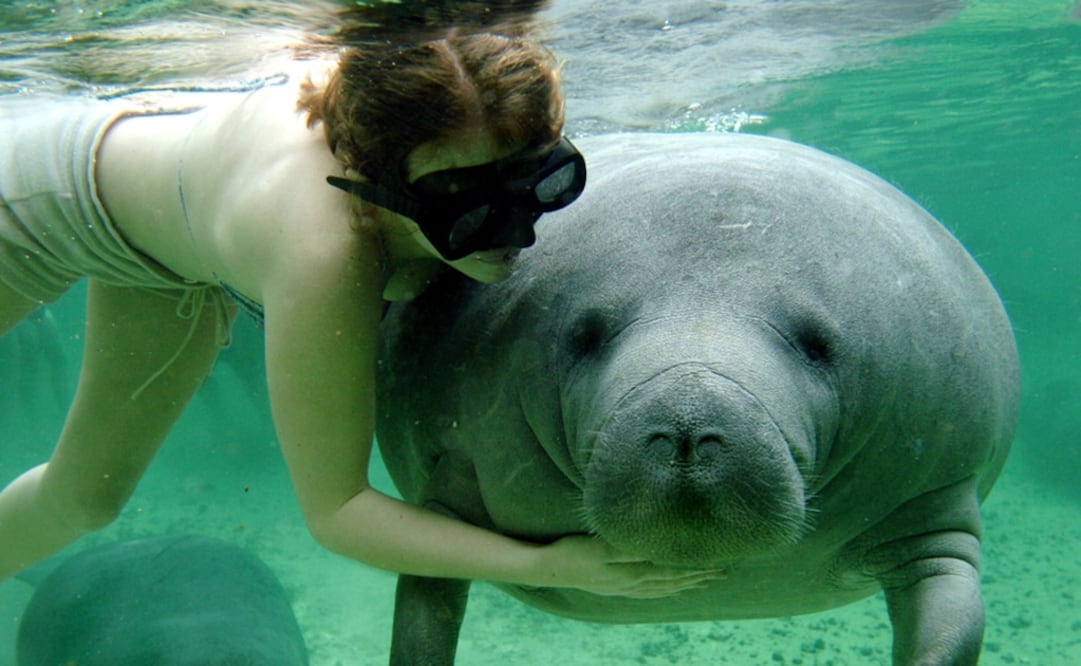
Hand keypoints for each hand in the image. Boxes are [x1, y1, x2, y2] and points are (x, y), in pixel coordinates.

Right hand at [529, 534, 725, 598]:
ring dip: (684, 584)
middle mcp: (633, 582)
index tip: (719, 563)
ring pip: (662, 587)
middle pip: (672, 580)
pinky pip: (647, 592)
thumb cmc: (572, 552)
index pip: (673, 569)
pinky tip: (667, 588)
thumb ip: (629, 545)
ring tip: (703, 582)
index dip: (697, 566)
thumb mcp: (601, 546)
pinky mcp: (614, 587)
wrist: (547, 569)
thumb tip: (658, 544)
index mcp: (633, 571)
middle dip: (698, 575)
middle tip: (722, 572)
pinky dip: (663, 590)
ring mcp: (623, 587)